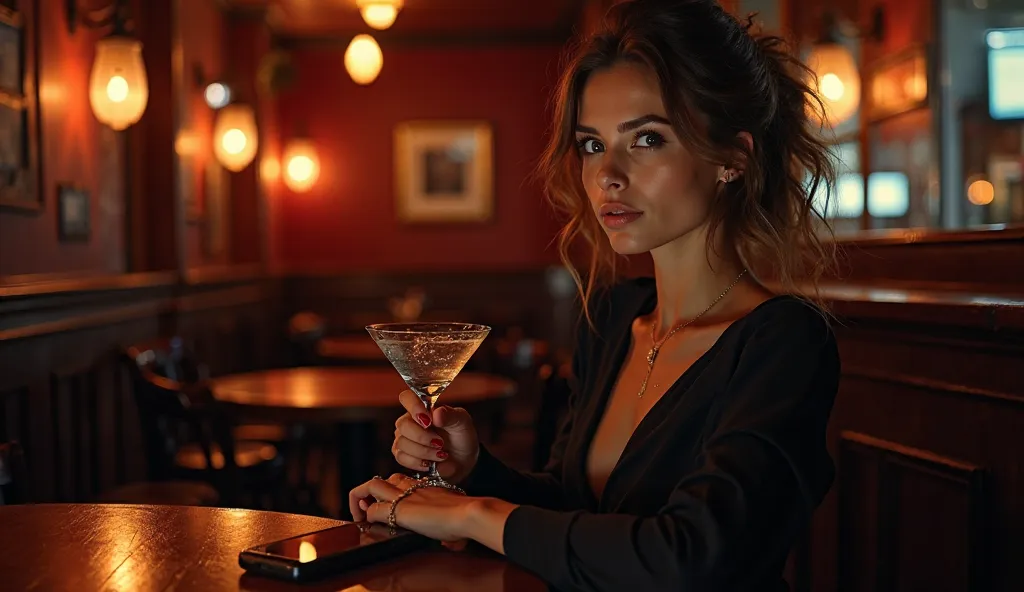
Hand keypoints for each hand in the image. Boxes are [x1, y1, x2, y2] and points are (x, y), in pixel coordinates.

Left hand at [349, 473, 477, 543]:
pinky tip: (369, 526)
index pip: (401, 480)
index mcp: (426, 486)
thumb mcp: (457, 516)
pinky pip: (373, 511)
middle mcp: (412, 486)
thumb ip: (452, 524)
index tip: (388, 503)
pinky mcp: (398, 510)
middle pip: (384, 478)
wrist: (467, 513)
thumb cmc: (467, 516)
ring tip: (359, 514)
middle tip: (367, 507)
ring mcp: (404, 496)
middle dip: (371, 491)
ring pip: (371, 485)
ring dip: (361, 499)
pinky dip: (368, 518)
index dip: (390, 490)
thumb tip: (455, 543)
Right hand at [392, 390, 478, 482]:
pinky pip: (401, 457)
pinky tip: (430, 463)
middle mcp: (410, 421)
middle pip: (403, 425)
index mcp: (424, 407)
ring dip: (424, 452)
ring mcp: (404, 438)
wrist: (464, 460)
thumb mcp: (463, 423)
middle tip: (440, 443)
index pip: (407, 398)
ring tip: (440, 454)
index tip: (428, 420)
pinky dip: (418, 462)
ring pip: (402, 443)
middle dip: (422, 437)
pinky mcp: (403, 455)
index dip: (413, 407)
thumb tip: (437, 413)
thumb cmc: (462, 436)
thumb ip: (451, 415)